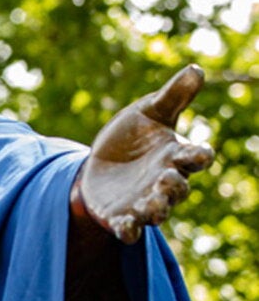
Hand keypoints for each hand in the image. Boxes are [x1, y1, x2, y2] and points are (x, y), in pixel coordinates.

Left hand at [72, 65, 214, 244]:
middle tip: (166, 179)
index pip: (195, 157)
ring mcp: (144, 202)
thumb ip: (172, 96)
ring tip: (150, 206)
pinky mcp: (121, 217)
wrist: (100, 163)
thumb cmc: (132, 136)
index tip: (200, 153)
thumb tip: (196, 69)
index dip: (199, 155)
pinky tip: (125, 228)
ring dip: (156, 210)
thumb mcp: (148, 112)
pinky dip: (129, 230)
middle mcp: (164, 182)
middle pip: (178, 189)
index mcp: (174, 156)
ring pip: (157, 211)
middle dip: (174, 186)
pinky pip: (129, 229)